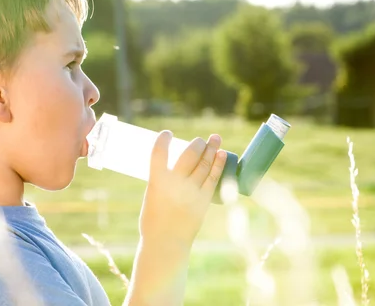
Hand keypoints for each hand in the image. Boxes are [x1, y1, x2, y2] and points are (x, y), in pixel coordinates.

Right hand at [138, 131, 226, 245]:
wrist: (165, 242)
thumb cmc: (154, 219)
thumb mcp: (152, 194)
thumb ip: (163, 180)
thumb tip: (180, 167)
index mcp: (157, 181)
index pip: (159, 152)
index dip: (163, 139)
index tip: (167, 133)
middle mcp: (175, 183)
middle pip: (189, 155)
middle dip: (197, 143)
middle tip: (200, 140)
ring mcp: (191, 191)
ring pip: (205, 164)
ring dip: (211, 148)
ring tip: (215, 138)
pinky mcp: (203, 200)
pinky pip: (213, 178)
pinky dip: (219, 164)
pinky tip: (222, 154)